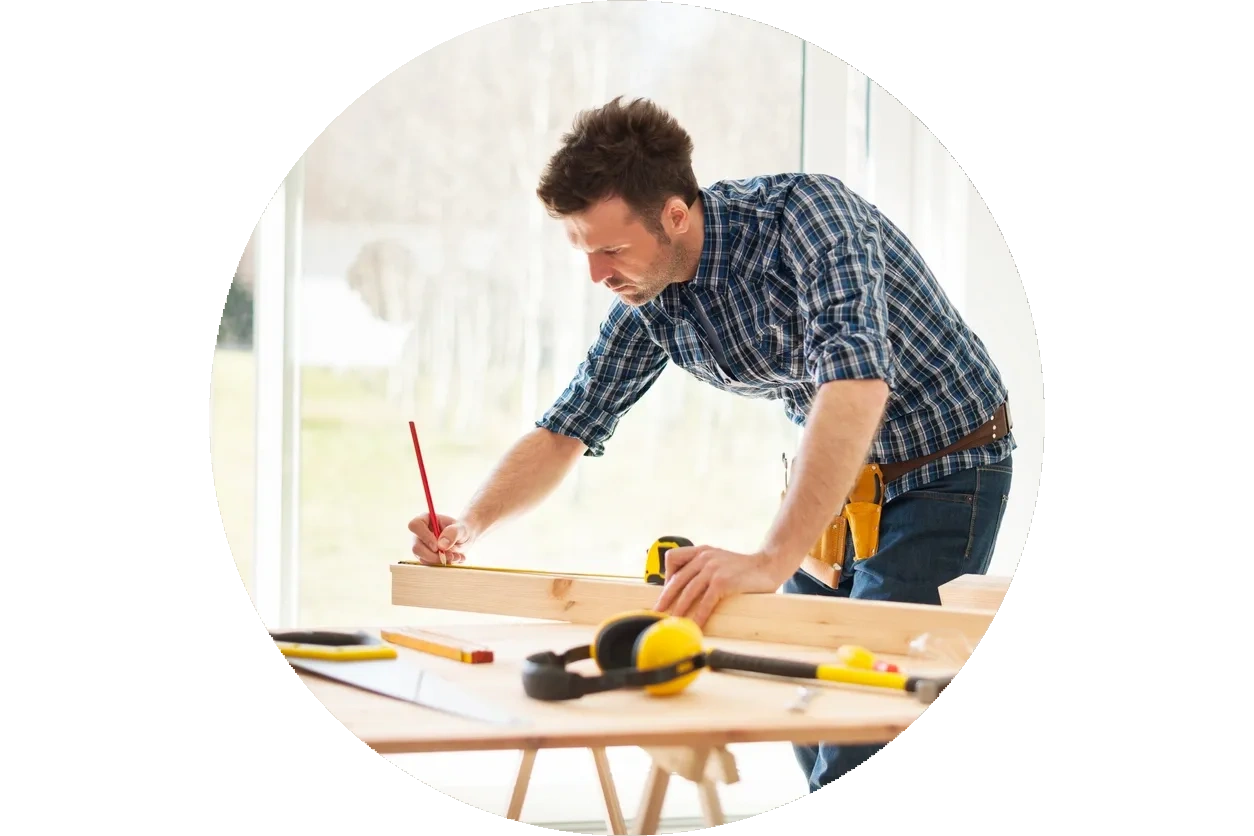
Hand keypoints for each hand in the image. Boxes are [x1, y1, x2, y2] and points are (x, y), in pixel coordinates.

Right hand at [408, 514, 475, 564]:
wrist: (463, 539)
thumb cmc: (460, 530)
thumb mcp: (461, 529)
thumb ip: (452, 534)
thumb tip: (441, 545)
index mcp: (426, 519)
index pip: (415, 525)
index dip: (424, 537)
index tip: (437, 546)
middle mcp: (419, 533)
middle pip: (416, 547)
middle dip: (433, 555)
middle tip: (450, 556)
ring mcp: (420, 546)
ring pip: (421, 558)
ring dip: (439, 561)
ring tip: (455, 557)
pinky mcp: (424, 556)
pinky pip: (428, 564)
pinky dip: (441, 564)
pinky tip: (453, 559)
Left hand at [652, 544, 784, 627]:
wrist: (768, 564)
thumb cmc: (743, 567)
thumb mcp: (719, 559)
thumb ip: (704, 568)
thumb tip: (688, 589)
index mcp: (701, 551)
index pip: (673, 558)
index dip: (667, 576)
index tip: (667, 592)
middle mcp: (705, 557)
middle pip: (677, 579)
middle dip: (665, 599)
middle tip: (657, 613)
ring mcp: (714, 569)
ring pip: (688, 592)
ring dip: (678, 610)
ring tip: (672, 623)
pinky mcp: (723, 582)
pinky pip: (705, 602)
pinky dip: (698, 615)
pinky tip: (695, 625)